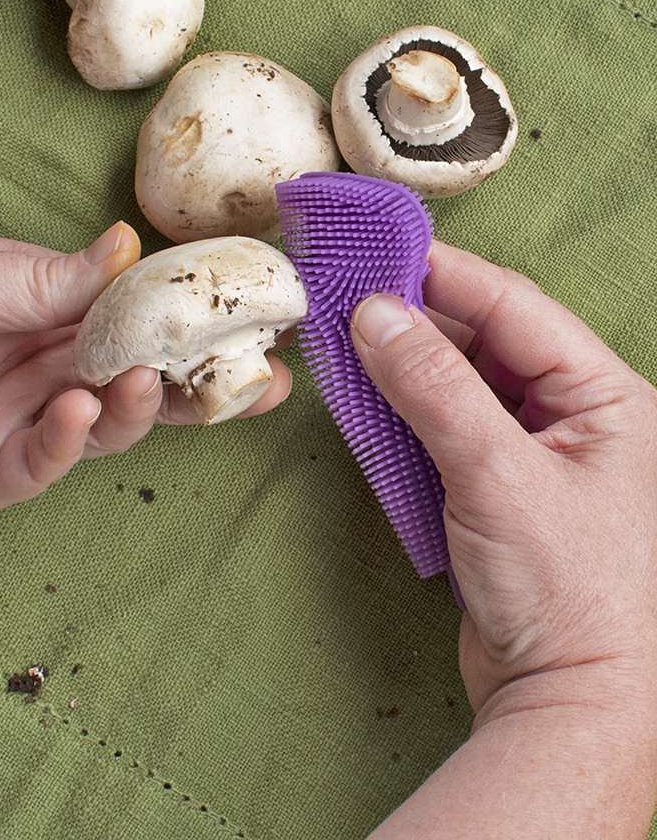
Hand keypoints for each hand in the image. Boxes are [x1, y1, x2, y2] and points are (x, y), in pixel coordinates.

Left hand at [0, 225, 290, 529]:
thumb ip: (41, 276)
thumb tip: (127, 247)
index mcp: (24, 302)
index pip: (119, 306)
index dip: (177, 309)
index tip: (239, 304)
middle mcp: (27, 362)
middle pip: (129, 369)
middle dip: (195, 376)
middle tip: (263, 377)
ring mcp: (8, 422)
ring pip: (101, 422)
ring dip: (136, 406)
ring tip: (146, 383)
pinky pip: (41, 465)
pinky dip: (67, 442)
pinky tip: (76, 412)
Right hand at [351, 241, 656, 715]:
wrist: (571, 707)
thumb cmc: (568, 594)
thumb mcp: (496, 474)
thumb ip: (432, 385)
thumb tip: (375, 311)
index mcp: (609, 398)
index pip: (517, 309)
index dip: (444, 275)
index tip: (377, 250)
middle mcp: (580, 416)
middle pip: (488, 340)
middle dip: (417, 320)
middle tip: (347, 295)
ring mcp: (542, 454)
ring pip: (464, 382)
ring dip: (407, 366)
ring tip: (346, 340)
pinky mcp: (504, 489)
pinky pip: (451, 428)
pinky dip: (409, 413)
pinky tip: (370, 399)